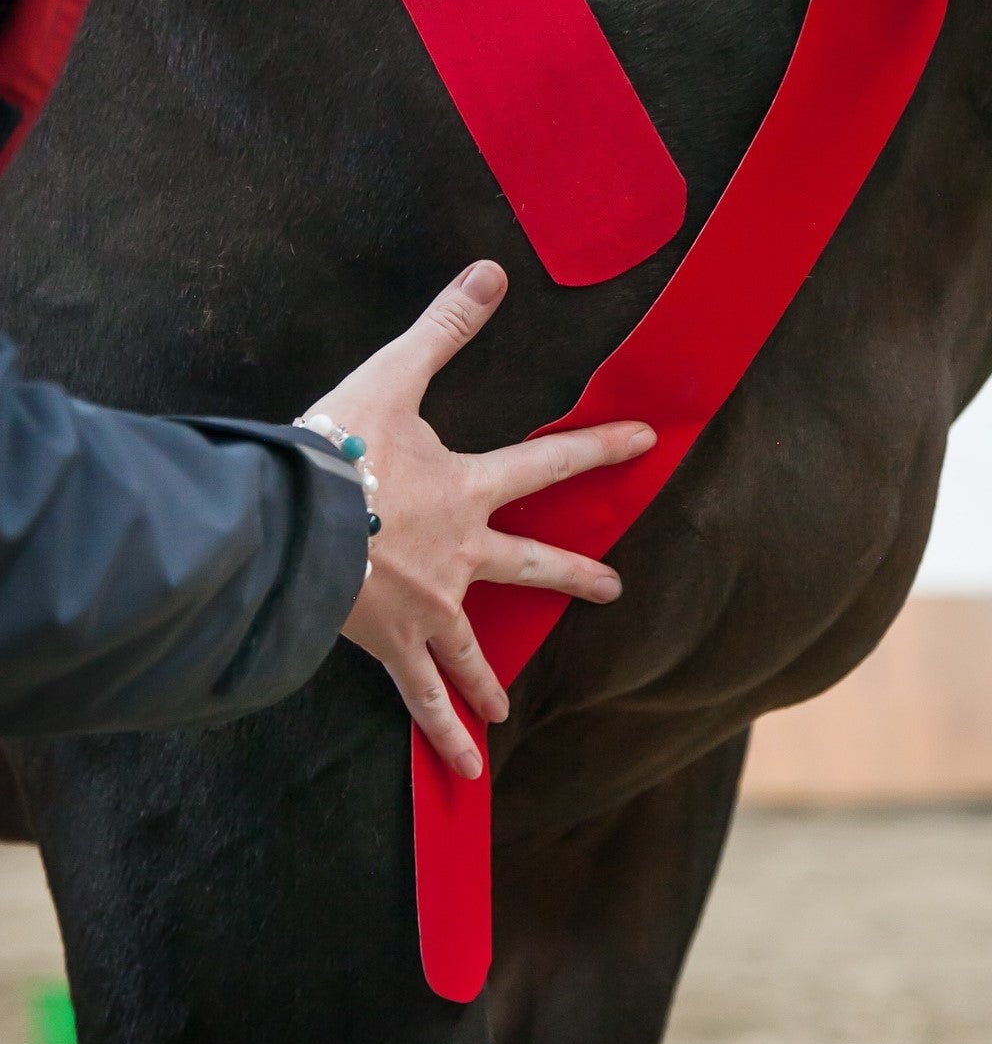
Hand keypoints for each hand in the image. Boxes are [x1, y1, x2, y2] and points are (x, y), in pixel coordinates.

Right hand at [307, 262, 654, 777]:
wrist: (291, 522)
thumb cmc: (334, 449)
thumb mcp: (391, 377)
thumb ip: (443, 326)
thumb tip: (491, 271)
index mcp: (466, 489)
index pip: (547, 461)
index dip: (598, 447)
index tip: (647, 444)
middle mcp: (459, 553)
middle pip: (528, 565)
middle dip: (571, 575)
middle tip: (612, 589)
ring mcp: (427, 606)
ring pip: (469, 649)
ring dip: (490, 679)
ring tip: (505, 711)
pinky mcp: (389, 643)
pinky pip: (421, 697)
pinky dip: (440, 733)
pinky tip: (463, 772)